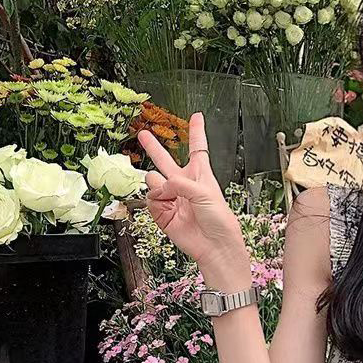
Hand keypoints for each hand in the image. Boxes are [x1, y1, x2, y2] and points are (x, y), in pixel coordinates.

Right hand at [137, 112, 247, 274]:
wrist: (214, 245)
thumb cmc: (219, 219)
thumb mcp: (205, 193)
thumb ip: (180, 184)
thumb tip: (159, 186)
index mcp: (200, 175)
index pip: (197, 148)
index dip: (196, 132)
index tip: (196, 117)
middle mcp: (184, 184)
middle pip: (166, 160)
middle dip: (154, 147)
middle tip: (144, 134)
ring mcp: (172, 197)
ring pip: (153, 180)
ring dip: (160, 186)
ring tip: (170, 195)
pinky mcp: (162, 212)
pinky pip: (151, 199)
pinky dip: (157, 201)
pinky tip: (165, 205)